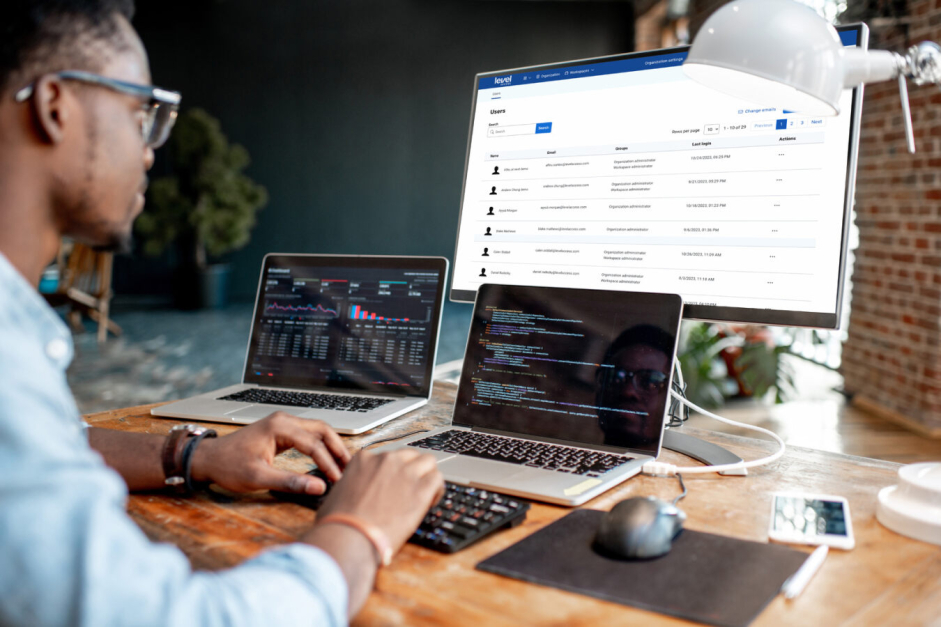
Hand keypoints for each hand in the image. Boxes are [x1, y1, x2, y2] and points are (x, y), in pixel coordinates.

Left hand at [190, 412, 350, 493]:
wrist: (209, 458)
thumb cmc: (228, 466)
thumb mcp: (259, 477)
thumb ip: (290, 482)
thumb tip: (318, 488)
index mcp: (279, 427)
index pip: (314, 444)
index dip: (328, 464)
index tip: (337, 481)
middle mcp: (284, 420)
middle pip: (322, 430)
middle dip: (338, 449)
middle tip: (349, 468)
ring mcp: (283, 424)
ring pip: (317, 431)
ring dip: (331, 447)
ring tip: (343, 465)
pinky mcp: (281, 431)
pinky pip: (308, 435)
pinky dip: (321, 446)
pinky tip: (326, 460)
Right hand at [312, 448, 443, 550]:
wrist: (348, 536)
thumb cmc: (337, 523)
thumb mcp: (338, 494)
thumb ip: (353, 487)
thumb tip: (357, 497)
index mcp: (364, 459)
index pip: (387, 458)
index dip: (392, 473)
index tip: (392, 486)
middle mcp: (386, 460)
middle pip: (409, 455)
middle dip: (412, 470)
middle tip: (411, 489)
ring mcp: (404, 472)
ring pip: (428, 461)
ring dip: (427, 475)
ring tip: (425, 494)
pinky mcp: (420, 489)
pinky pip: (437, 479)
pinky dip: (436, 489)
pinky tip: (430, 502)